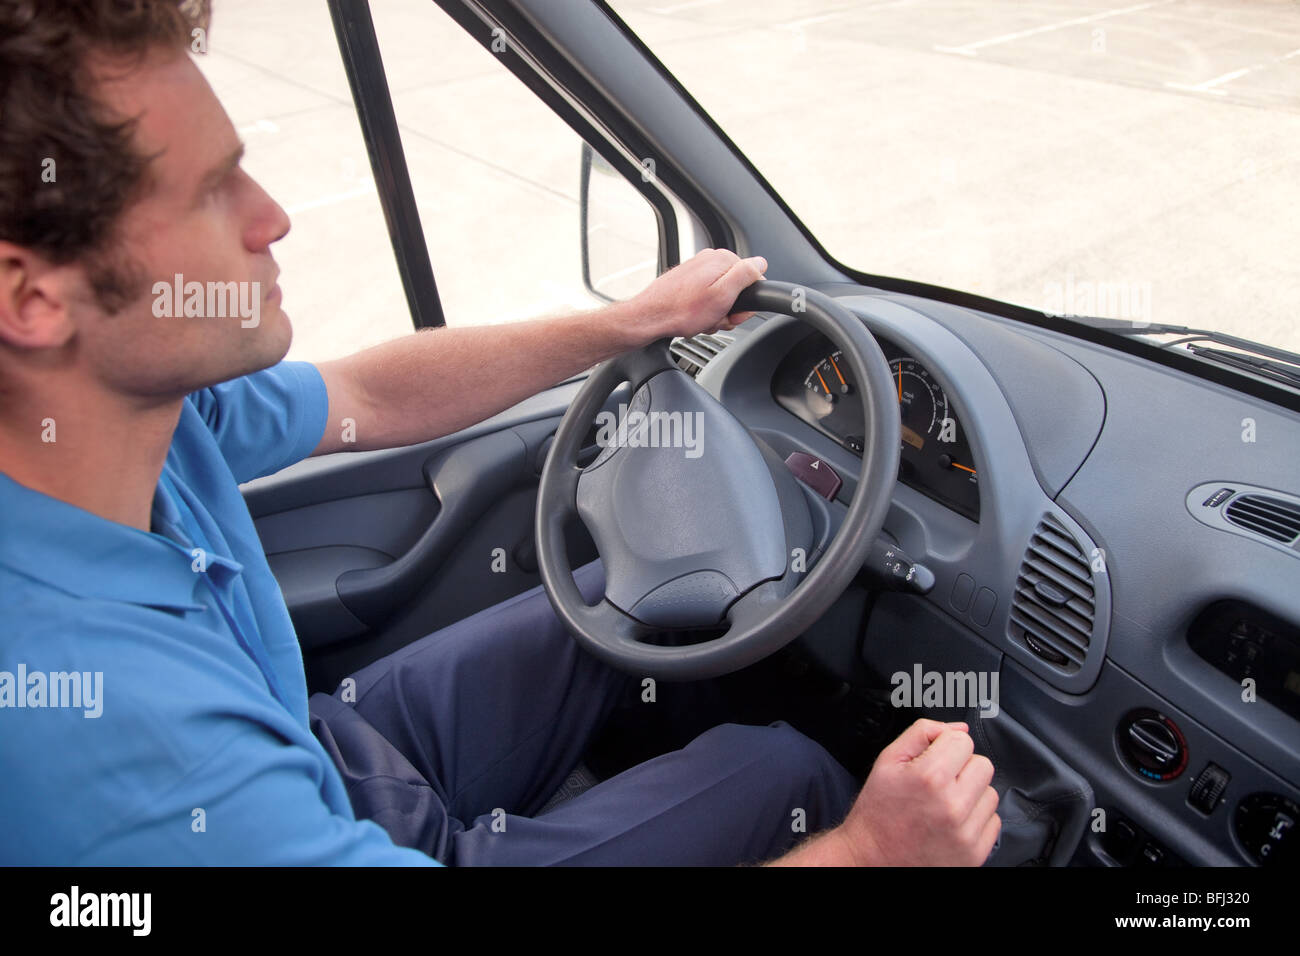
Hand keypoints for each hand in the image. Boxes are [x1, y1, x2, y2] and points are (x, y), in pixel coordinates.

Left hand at [625, 248, 766, 342]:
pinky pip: (707, 298)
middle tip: (716, 317)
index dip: (747, 301)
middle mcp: (710, 261)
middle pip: (737, 289)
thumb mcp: (722, 294)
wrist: (650, 318)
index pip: (753, 279)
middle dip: (730, 309)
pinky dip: (704, 311)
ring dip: (716, 313)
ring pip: (721, 296)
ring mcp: (698, 271)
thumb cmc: (682, 310)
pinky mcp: (688, 282)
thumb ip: (745, 275)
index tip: (733, 312)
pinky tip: (695, 318)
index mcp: (722, 260)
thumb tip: (761, 263)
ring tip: (703, 319)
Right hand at [770, 718, 999, 865]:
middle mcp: (951, 805)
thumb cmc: (879, 810)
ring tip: (945, 804)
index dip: (946, 746)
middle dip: (962, 768)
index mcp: (929, 777)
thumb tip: (959, 728)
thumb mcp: (888, 760)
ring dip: (971, 794)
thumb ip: (922, 733)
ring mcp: (965, 832)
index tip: (933, 760)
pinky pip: (993, 821)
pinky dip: (975, 819)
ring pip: (990, 793)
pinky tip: (953, 822)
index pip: (963, 741)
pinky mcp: (974, 853)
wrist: (873, 857)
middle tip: (940, 782)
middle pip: (983, 765)